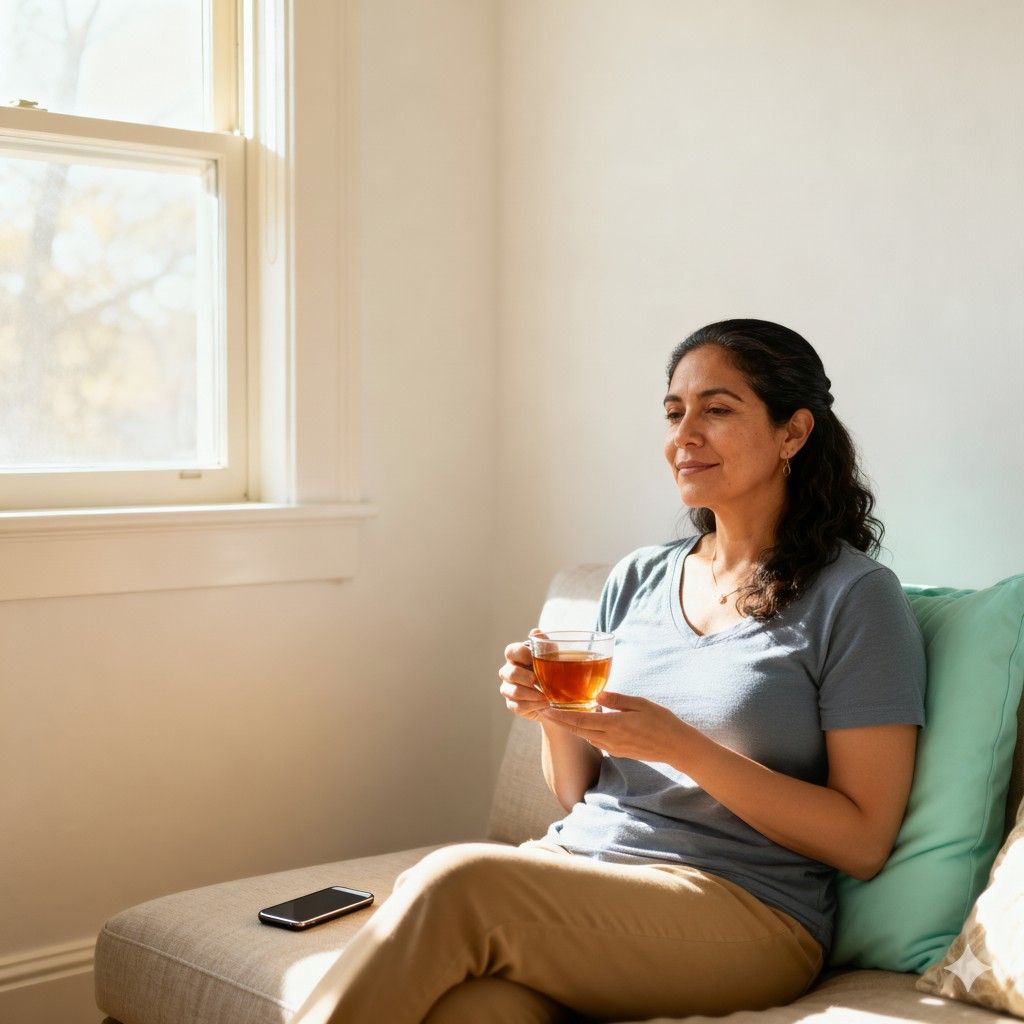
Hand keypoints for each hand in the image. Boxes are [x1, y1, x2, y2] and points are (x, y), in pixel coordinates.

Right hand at [498, 630, 549, 721]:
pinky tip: (544, 704)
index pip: (511, 651)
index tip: (535, 659)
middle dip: (525, 677)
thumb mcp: (553, 656)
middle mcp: (509, 671)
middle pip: (509, 672)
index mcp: (517, 656)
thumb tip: (536, 632)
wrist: (558, 696)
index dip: (522, 655)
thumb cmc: (553, 671)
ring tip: (546, 696)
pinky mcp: (513, 704)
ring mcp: (509, 688)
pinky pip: (517, 705)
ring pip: (512, 691)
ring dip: (531, 694)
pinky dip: (532, 705)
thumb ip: (545, 644)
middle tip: (538, 680)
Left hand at [542, 690, 692, 764]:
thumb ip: (617, 699)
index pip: (580, 721)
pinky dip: (586, 731)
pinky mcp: (618, 751)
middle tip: (543, 711)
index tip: (545, 709)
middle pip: (578, 730)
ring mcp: (613, 747)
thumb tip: (597, 694)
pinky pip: (597, 740)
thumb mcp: (640, 704)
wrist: (676, 747)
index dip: (560, 716)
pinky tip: (584, 722)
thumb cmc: (661, 721)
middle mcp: (609, 739)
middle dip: (559, 721)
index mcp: (613, 725)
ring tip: (559, 714)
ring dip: (572, 726)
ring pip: (586, 736)